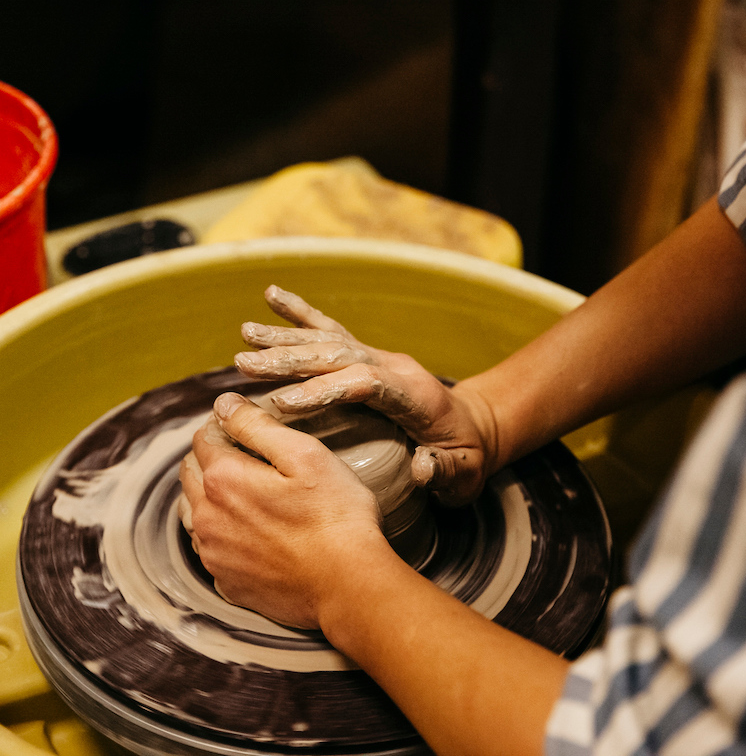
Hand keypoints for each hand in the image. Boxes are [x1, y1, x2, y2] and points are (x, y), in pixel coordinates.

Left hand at [179, 391, 390, 628]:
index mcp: (223, 479)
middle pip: (191, 472)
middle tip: (246, 452)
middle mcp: (207, 517)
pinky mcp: (226, 582)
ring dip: (209, 493)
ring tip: (245, 489)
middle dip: (211, 456)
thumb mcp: (305, 454)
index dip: (225, 424)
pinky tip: (249, 529)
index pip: (204, 437)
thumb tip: (223, 404)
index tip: (247, 424)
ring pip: (193, 510)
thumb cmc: (335, 515)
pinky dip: (219, 530)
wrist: (348, 585)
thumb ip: (257, 425)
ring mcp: (214, 554)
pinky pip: (209, 547)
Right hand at [232, 285, 496, 504]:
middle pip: (337, 355)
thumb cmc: (466, 456)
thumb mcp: (465, 473)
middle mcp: (394, 366)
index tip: (281, 403)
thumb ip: (445, 471)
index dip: (323, 390)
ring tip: (244, 335)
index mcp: (415, 393)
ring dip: (285, 337)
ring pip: (328, 340)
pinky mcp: (367, 357)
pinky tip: (272, 296)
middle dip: (290, 360)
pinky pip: (331, 331)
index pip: (365, 382)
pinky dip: (301, 314)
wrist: (476, 427)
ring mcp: (380, 357)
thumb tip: (421, 467)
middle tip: (243, 365)